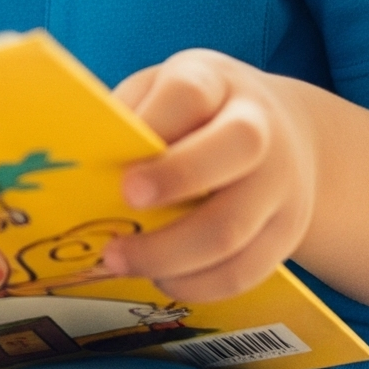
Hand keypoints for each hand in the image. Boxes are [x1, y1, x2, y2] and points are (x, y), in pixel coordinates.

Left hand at [103, 49, 316, 302]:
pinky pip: (245, 270)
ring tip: (122, 260)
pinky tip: (162, 280)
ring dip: (171, 255)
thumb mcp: (163, 91)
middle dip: (173, 185)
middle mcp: (260, 129)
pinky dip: (198, 284)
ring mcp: (280, 184)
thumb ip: (131, 116)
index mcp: (217, 83)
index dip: (155, 126)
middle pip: (233, 153)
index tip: (122, 171)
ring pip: (234, 228)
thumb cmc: (197, 113)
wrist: (282, 133)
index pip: (190, 95)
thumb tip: (83, 159)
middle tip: (121, 214)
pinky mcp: (285, 233)